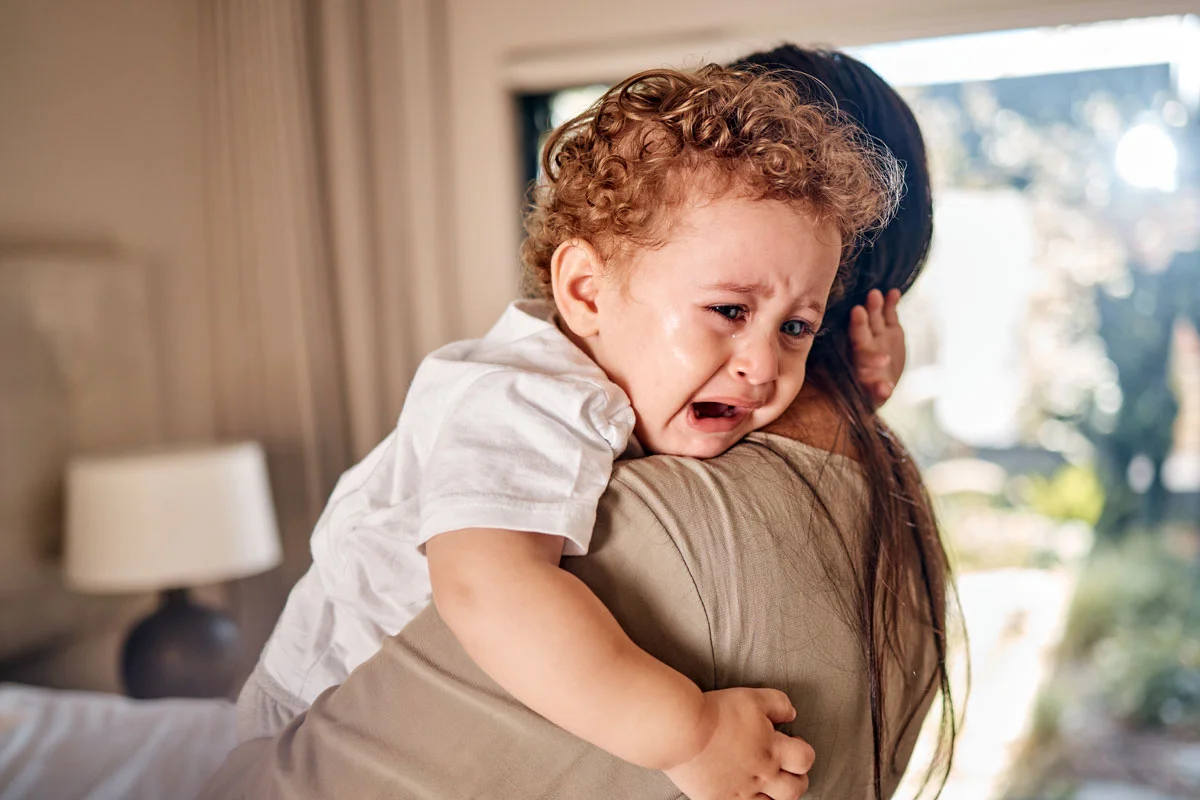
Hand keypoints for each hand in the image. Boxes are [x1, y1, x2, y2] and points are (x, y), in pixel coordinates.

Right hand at [663, 688, 814, 799]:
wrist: (681, 731)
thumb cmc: (716, 712)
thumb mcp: (752, 698)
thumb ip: (778, 704)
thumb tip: (792, 714)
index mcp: (772, 750)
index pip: (805, 760)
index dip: (803, 751)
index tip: (793, 744)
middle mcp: (761, 775)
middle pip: (796, 789)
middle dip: (797, 779)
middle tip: (785, 768)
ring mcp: (741, 793)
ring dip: (774, 795)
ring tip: (764, 782)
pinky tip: (741, 792)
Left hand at [849, 288, 904, 407]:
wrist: (883, 384)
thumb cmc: (872, 394)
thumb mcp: (876, 396)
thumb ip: (880, 392)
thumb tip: (886, 391)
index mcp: (857, 361)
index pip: (856, 349)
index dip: (858, 341)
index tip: (856, 325)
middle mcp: (865, 345)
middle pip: (861, 331)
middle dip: (861, 321)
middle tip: (859, 309)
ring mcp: (877, 335)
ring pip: (874, 319)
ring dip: (875, 307)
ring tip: (876, 294)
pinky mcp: (890, 330)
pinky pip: (889, 314)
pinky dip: (891, 303)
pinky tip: (894, 292)